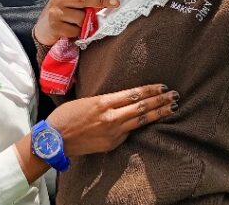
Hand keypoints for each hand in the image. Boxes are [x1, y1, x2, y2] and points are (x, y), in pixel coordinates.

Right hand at [33, 0, 118, 45]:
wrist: (41, 31)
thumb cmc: (59, 17)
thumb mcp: (68, 5)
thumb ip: (82, 3)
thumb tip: (104, 3)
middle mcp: (59, 1)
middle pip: (85, 0)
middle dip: (102, 2)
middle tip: (116, 3)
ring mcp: (56, 14)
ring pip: (82, 18)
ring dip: (85, 24)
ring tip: (76, 26)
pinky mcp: (56, 27)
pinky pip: (76, 31)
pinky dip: (77, 34)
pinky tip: (70, 33)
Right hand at [48, 84, 178, 156]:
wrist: (54, 140)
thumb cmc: (65, 117)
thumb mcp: (85, 101)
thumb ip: (105, 100)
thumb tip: (121, 99)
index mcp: (103, 102)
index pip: (133, 94)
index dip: (150, 90)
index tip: (162, 86)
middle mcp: (111, 116)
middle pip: (142, 107)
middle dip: (160, 100)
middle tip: (174, 95)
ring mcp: (113, 131)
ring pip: (141, 120)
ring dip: (158, 113)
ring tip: (171, 108)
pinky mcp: (112, 143)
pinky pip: (129, 132)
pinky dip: (140, 125)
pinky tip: (151, 122)